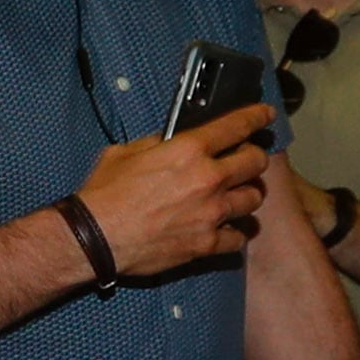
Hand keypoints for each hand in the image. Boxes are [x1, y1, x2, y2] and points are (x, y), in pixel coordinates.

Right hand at [79, 101, 271, 276]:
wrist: (94, 237)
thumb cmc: (105, 193)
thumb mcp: (126, 153)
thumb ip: (158, 144)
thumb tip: (173, 141)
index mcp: (189, 150)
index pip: (237, 126)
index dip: (256, 117)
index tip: (265, 115)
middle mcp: (208, 179)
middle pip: (255, 163)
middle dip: (254, 158)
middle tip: (247, 161)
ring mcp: (211, 213)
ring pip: (253, 199)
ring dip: (247, 194)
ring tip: (237, 196)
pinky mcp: (206, 243)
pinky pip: (237, 238)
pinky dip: (234, 233)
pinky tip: (226, 229)